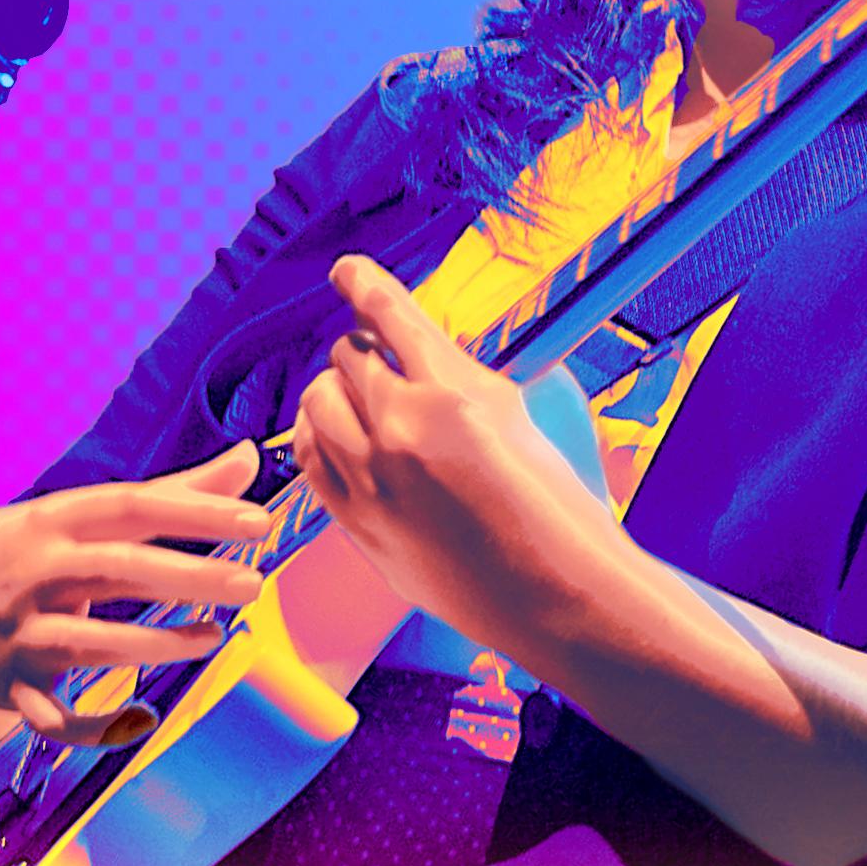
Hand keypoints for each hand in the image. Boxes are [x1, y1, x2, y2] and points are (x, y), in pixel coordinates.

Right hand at [0, 441, 272, 782]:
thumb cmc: (23, 551)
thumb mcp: (81, 514)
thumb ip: (171, 493)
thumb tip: (249, 460)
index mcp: (57, 521)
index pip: (133, 507)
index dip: (196, 514)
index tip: (258, 522)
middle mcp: (36, 572)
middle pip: (118, 568)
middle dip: (188, 576)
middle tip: (253, 584)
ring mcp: (19, 631)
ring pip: (89, 642)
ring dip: (155, 643)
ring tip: (217, 636)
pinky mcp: (9, 686)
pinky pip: (52, 717)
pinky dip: (93, 725)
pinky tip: (144, 719)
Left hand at [288, 254, 634, 662]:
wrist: (557, 595)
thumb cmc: (558, 507)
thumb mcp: (522, 415)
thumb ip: (462, 376)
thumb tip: (421, 348)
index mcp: (453, 393)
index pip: (389, 316)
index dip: (363, 285)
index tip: (347, 271)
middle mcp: (402, 432)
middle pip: (347, 358)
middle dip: (363, 354)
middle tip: (381, 363)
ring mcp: (374, 484)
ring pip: (316, 405)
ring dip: (335, 393)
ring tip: (358, 402)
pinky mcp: (360, 526)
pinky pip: (309, 461)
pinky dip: (316, 438)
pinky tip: (335, 439)